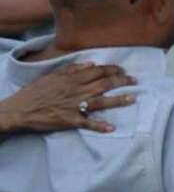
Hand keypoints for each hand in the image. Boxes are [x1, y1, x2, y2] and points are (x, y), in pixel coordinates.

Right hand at [0, 62, 134, 134]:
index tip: (123, 70)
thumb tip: (91, 63)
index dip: (113, 70)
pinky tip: (112, 128)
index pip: (98, 71)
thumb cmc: (35, 92)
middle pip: (104, 84)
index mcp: (72, 79)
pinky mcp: (70, 120)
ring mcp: (75, 106)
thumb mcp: (52, 75)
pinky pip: (88, 123)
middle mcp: (76, 91)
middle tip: (134, 81)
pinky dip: (100, 126)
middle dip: (122, 81)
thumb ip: (72, 69)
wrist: (20, 109)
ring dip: (118, 100)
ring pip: (101, 101)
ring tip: (133, 99)